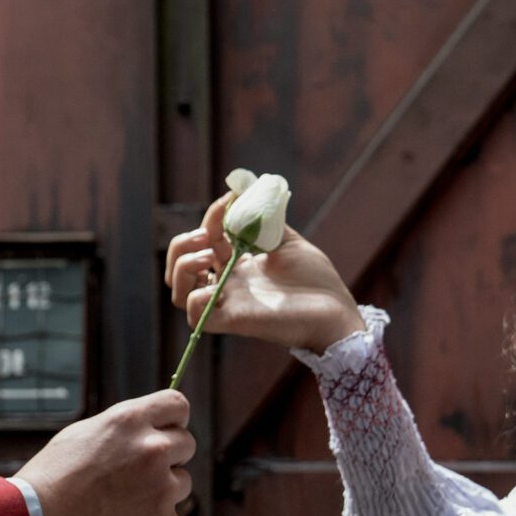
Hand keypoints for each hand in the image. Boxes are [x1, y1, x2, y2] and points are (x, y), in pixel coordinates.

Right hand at [16, 390, 193, 515]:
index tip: (168, 431)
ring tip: (120, 505)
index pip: (177, 405)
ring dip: (160, 492)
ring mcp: (162, 490)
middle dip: (169, 457)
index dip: (173, 419)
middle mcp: (152, 450)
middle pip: (186, 444)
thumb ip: (121, 431)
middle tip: (139, 475)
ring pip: (181, 484)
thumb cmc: (49, 483)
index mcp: (129, 421)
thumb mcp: (80, 436)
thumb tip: (147, 432)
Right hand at [163, 190, 363, 351]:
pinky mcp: (234, 321)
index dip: (211, 218)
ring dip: (183, 268)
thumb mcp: (288, 241)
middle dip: (182, 245)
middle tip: (207, 235)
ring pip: (179, 294)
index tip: (230, 200)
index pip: (205, 241)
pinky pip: (195, 316)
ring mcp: (228, 304)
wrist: (337, 310)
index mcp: (237, 267)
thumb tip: (251, 193)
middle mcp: (227, 286)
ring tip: (209, 254)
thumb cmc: (317, 281)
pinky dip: (196, 297)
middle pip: (179, 269)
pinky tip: (217, 281)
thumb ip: (267, 221)